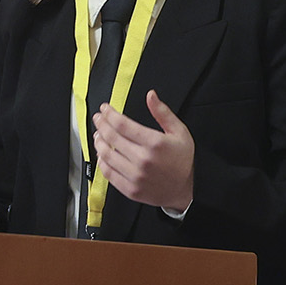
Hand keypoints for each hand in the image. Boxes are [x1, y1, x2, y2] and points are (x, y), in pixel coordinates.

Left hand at [92, 92, 196, 213]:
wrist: (187, 189)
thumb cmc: (183, 160)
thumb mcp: (179, 132)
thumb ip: (163, 112)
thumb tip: (151, 95)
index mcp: (155, 143)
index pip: (122, 124)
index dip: (109, 114)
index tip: (105, 109)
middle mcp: (143, 160)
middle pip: (111, 137)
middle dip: (101, 124)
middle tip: (98, 118)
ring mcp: (136, 176)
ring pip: (106, 155)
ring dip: (99, 141)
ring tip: (98, 134)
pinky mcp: (130, 189)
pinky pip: (108, 173)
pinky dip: (101, 161)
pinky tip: (102, 154)